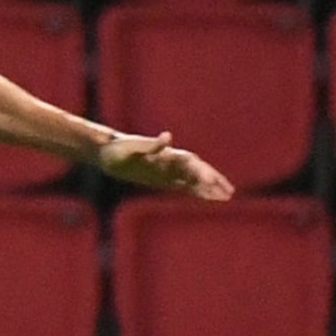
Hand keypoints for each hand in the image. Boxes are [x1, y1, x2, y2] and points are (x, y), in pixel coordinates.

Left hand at [96, 134, 234, 201]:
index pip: (190, 163)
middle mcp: (169, 160)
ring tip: (226, 196)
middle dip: (213, 181)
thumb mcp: (131, 148)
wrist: (106, 150)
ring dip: (209, 187)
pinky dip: (196, 192)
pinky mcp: (161, 179)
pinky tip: (206, 198)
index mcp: (165, 153)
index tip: (212, 183)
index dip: (202, 173)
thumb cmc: (117, 149)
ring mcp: (166, 170)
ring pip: (193, 180)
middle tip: (230, 192)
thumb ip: (151, 146)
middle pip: (196, 171)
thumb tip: (168, 137)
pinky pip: (183, 187)